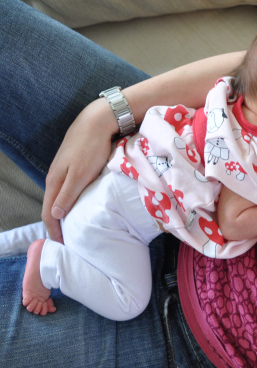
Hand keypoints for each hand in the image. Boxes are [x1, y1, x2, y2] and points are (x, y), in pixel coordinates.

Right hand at [42, 99, 117, 241]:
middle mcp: (55, 177)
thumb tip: (54, 215)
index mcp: (55, 181)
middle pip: (53, 206)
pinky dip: (71, 201)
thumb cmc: (91, 148)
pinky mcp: (73, 164)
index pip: (49, 213)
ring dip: (65, 213)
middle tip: (69, 241)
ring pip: (61, 197)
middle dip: (58, 224)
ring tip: (74, 227)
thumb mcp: (81, 175)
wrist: (97, 121)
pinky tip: (80, 205)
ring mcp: (64, 170)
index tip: (63, 246)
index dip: (54, 231)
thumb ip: (68, 195)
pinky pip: (68, 188)